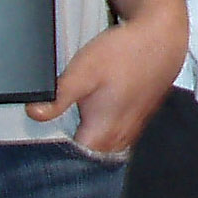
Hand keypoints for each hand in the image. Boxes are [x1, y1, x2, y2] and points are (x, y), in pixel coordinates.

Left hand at [28, 5, 185, 154]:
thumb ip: (58, 96)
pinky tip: (99, 111)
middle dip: (72, 147)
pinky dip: (104, 129)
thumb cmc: (126, 53)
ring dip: (89, 138)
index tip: (44, 138)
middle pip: (88, 157)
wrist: (162, 37)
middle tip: (58, 126)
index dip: (54, 153)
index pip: (72, 161)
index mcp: (102, 134)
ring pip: (103, 147)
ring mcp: (132, 130)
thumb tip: (35, 113)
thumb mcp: (83, 71)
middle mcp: (119, 138)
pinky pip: (116, 135)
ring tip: (78, 118)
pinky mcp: (139, 119)